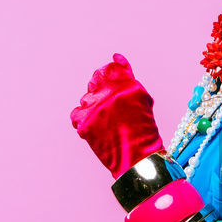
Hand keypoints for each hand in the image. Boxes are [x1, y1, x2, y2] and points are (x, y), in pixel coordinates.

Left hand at [70, 53, 164, 178]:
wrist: (137, 159)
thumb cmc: (145, 131)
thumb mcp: (144, 101)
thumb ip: (131, 82)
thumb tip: (119, 63)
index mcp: (126, 85)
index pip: (114, 66)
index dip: (114, 66)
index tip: (115, 62)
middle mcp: (109, 94)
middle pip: (97, 79)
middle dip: (102, 86)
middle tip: (111, 101)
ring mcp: (95, 108)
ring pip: (86, 97)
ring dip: (94, 105)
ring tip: (106, 119)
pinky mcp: (84, 123)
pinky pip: (76, 114)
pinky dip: (84, 119)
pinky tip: (95, 125)